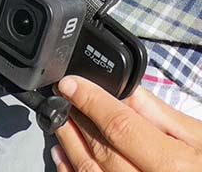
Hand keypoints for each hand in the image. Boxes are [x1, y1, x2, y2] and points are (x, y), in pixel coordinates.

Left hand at [53, 75, 201, 171]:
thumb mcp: (200, 138)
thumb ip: (158, 114)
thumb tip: (123, 88)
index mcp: (175, 168)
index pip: (121, 127)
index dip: (91, 101)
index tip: (70, 83)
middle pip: (102, 149)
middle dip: (77, 118)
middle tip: (62, 96)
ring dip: (69, 143)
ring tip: (59, 119)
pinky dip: (71, 170)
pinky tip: (61, 153)